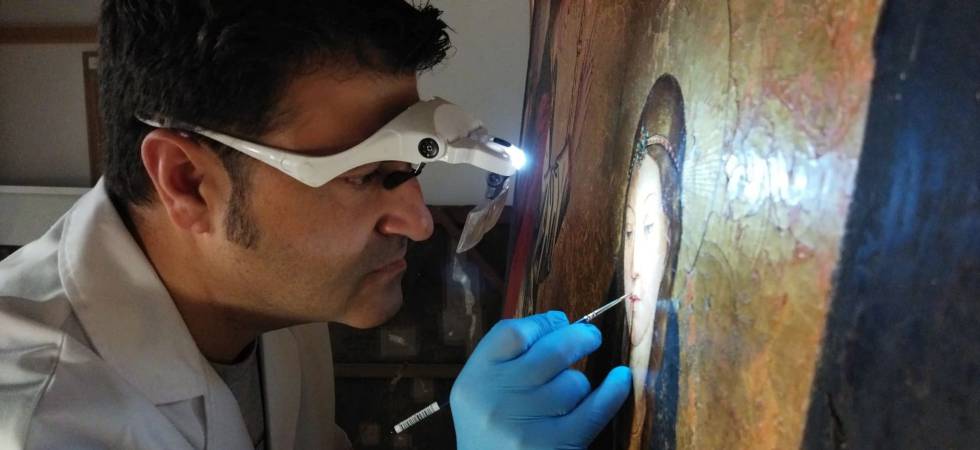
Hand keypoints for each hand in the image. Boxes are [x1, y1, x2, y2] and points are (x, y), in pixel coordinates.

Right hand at [450, 311, 631, 449]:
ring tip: (569, 394)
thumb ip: (507, 357)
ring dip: (579, 383)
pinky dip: (613, 391)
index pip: (512, 332)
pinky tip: (620, 378)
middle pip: (551, 350)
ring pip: (574, 382)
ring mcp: (527, 426)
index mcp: (475, 380)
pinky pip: (595, 410)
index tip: (558, 323)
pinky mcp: (555, 447)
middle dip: (579, 337)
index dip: (542, 323)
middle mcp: (497, 400)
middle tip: (590, 337)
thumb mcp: (480, 391)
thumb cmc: (489, 429)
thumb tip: (559, 323)